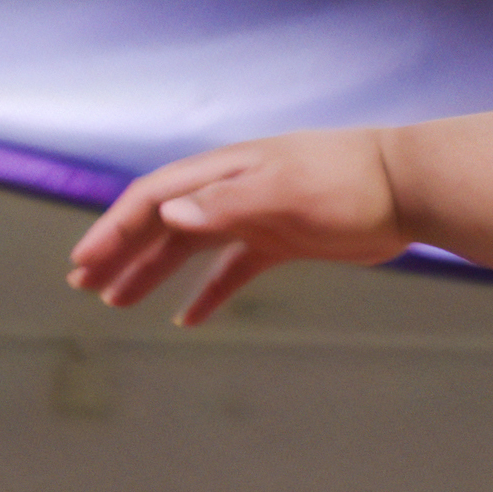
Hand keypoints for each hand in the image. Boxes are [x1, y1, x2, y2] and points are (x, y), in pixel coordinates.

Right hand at [69, 129, 408, 324]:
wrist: (408, 187)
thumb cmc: (349, 183)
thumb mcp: (285, 191)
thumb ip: (226, 202)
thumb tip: (168, 213)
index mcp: (226, 172)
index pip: (154, 198)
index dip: (115, 229)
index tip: (84, 263)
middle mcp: (233, 191)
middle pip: (163, 222)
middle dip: (121, 251)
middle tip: (85, 285)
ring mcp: (256, 216)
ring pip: (190, 247)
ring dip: (153, 271)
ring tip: (118, 300)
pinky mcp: (282, 240)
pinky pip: (231, 269)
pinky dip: (207, 292)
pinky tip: (187, 319)